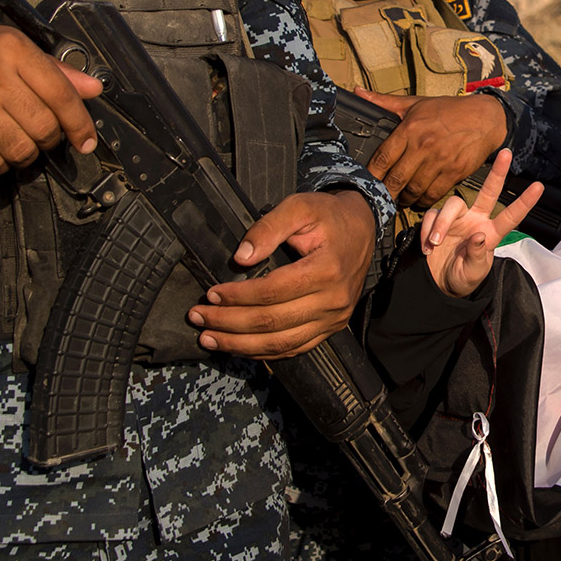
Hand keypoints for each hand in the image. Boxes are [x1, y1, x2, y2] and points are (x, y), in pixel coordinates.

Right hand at [0, 20, 101, 174]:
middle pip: (45, 128)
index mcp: (13, 50)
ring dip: (27, 155)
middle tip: (42, 134)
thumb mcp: (10, 45)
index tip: (85, 140)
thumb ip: (53, 70)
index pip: (62, 95)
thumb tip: (91, 88)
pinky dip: (0, 165)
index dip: (81, 125)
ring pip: (22, 149)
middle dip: (50, 139)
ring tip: (19, 141)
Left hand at [187, 189, 375, 358]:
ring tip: (210, 339)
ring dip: (241, 345)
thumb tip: (242, 257)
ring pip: (282, 343)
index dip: (238, 295)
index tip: (211, 292)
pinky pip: (295, 348)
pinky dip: (264, 352)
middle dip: (230, 323)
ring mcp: (334, 318)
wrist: (362, 229)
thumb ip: (268, 228)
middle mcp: (333, 300)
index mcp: (326, 270)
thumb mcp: (299, 207)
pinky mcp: (331, 327)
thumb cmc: (329, 217)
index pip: (273, 291)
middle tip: (199, 318)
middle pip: (273, 322)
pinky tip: (240, 348)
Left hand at [353, 87, 507, 207]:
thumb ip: (385, 102)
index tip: (367, 182)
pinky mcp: (454, 172)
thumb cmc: (449, 111)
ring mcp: (440, 160)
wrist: (485, 118)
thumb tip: (357, 92)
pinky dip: (424, 201)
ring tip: (402, 199)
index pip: (382, 157)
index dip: (372, 174)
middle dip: (387, 192)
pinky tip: (420, 200)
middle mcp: (423, 145)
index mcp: (410, 128)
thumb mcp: (416, 103)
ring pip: (414, 189)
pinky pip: (434, 193)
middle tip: (383, 197)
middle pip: (396, 178)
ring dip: (405, 199)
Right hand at [422, 149, 541, 297]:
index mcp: (490, 234)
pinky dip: (426, 232)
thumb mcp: (473, 273)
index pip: (510, 216)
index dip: (524, 202)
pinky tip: (427, 248)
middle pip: (488, 192)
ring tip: (436, 243)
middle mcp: (475, 220)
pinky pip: (430, 217)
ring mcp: (456, 219)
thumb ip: (478, 256)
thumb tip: (478, 236)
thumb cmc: (462, 279)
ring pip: (451, 205)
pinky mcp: (437, 221)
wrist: (439, 285)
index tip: (539, 187)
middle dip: (497, 173)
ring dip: (441, 224)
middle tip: (506, 153)